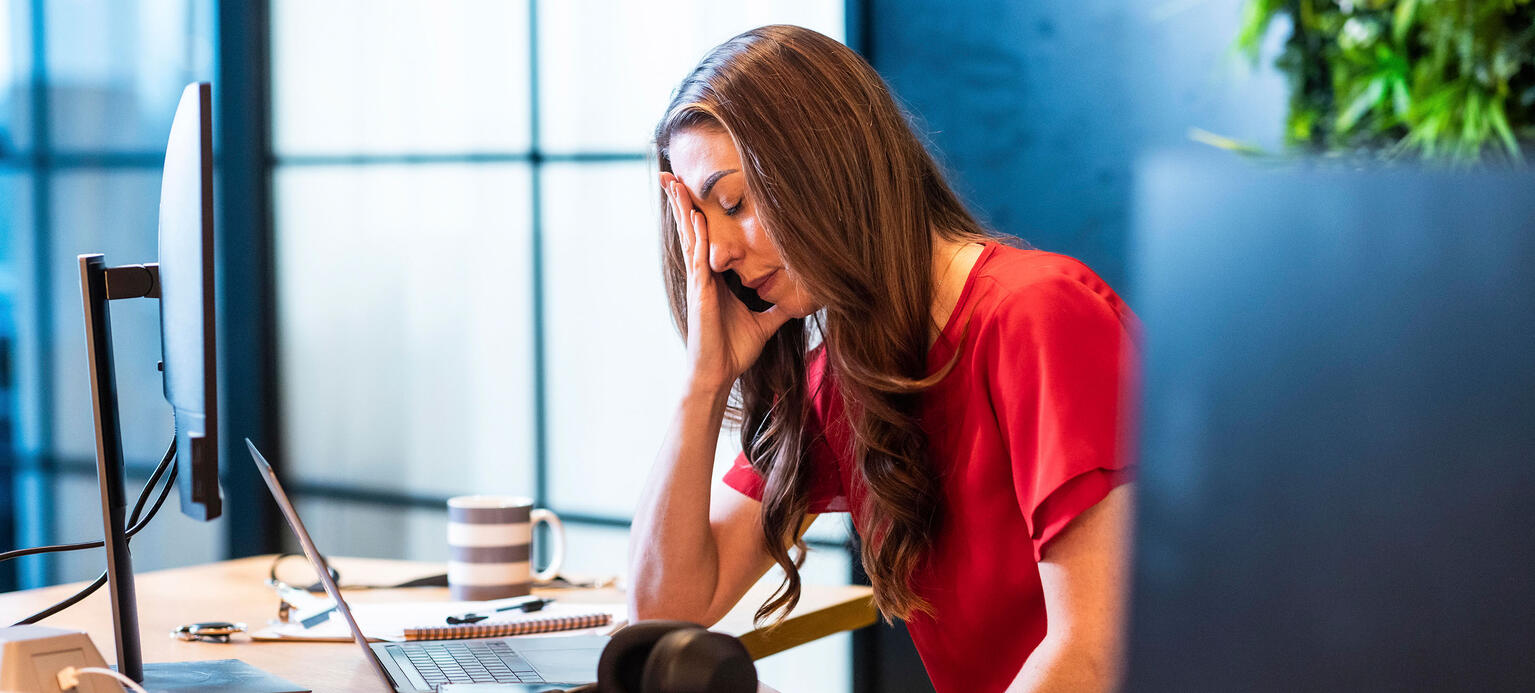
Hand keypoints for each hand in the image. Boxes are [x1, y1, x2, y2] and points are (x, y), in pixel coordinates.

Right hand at [661, 172, 791, 396]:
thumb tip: (798, 300)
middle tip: (672, 174)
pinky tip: (697, 218)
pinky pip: (698, 259)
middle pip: (690, 232)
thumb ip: (777, 307)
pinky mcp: (700, 294)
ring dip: (683, 211)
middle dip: (682, 204)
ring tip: (674, 184)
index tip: (691, 191)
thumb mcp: (763, 323)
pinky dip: (698, 238)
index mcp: (714, 279)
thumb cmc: (733, 351)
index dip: (697, 215)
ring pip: (689, 239)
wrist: (718, 375)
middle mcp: (702, 277)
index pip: (704, 240)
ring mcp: (698, 283)